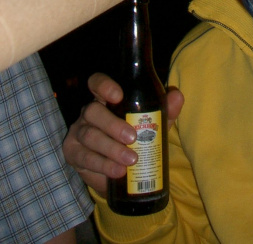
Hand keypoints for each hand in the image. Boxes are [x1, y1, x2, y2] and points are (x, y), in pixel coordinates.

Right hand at [63, 73, 183, 195]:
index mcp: (105, 99)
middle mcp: (89, 113)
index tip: (118, 95)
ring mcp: (79, 133)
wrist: (121, 171)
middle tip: (132, 137)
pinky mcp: (73, 154)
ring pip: (89, 136)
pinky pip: (84, 158)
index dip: (104, 86)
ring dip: (111, 148)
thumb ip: (164, 110)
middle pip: (92, 111)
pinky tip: (118, 171)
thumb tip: (176, 96)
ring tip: (131, 159)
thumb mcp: (152, 125)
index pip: (97, 83)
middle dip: (112, 124)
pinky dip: (103, 165)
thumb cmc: (136, 138)